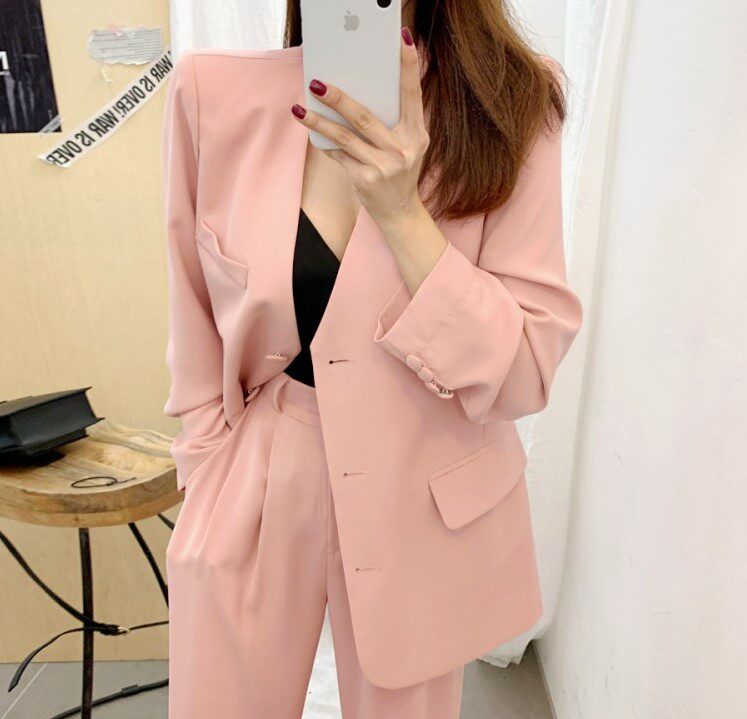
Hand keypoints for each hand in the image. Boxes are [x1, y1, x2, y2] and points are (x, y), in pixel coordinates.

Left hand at [290, 26, 429, 225]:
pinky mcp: (365, 180)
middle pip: (365, 117)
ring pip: (345, 137)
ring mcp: (384, 166)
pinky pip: (339, 156)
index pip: (413, 94)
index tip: (402, 38)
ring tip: (300, 108)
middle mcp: (403, 149)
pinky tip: (311, 131)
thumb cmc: (400, 171)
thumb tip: (360, 91)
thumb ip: (393, 122)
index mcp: (417, 134)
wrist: (400, 211)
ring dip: (319, 121)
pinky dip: (324, 143)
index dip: (409, 65)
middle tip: (317, 82)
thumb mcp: (408, 145)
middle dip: (338, 98)